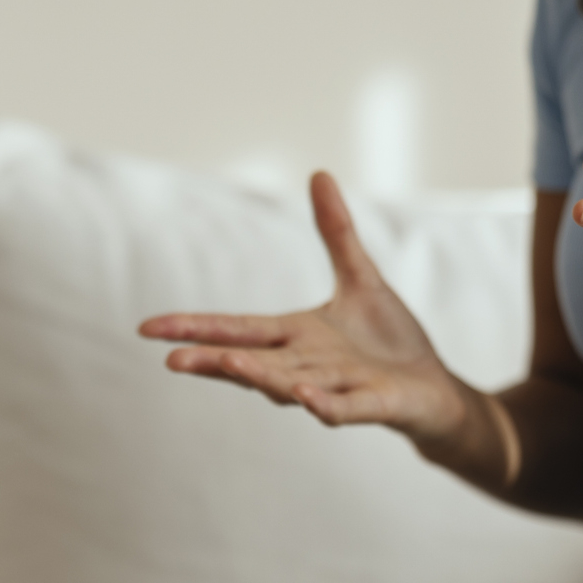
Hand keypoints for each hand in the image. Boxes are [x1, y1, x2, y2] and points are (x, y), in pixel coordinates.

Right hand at [140, 171, 486, 455]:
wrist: (433, 390)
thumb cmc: (390, 342)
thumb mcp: (361, 278)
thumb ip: (336, 232)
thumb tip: (319, 173)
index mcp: (294, 336)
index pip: (236, 329)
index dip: (195, 328)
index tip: (149, 328)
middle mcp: (304, 366)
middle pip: (250, 361)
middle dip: (212, 360)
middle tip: (171, 359)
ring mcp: (334, 388)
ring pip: (286, 384)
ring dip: (257, 377)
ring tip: (228, 364)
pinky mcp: (370, 406)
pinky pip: (341, 409)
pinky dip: (322, 404)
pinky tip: (303, 396)